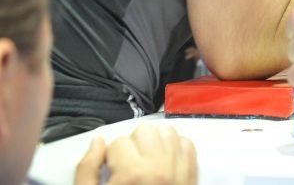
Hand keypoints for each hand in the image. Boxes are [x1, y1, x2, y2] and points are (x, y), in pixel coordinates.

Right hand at [74, 124, 196, 184]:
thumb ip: (87, 170)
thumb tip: (97, 141)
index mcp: (132, 174)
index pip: (118, 143)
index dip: (111, 158)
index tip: (112, 173)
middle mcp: (160, 167)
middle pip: (145, 131)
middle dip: (133, 146)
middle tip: (129, 167)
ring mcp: (181, 170)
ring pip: (168, 132)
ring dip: (155, 143)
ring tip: (146, 162)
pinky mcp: (193, 175)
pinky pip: (187, 144)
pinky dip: (174, 148)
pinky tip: (164, 163)